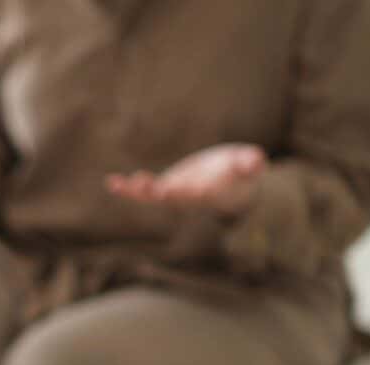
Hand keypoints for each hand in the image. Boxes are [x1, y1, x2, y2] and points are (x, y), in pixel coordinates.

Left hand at [106, 144, 266, 216]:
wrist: (226, 183)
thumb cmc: (241, 171)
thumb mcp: (248, 164)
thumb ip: (250, 164)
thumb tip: (257, 160)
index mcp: (214, 193)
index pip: (208, 194)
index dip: (202, 191)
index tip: (199, 187)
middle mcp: (191, 198)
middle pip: (179, 199)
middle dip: (170, 194)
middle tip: (160, 191)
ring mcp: (175, 194)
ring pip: (156, 197)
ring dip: (142, 192)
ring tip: (128, 184)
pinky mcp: (164, 188)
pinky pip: (143, 190)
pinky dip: (129, 188)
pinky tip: (112, 183)